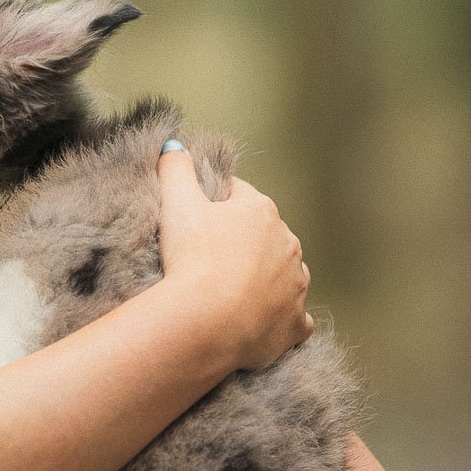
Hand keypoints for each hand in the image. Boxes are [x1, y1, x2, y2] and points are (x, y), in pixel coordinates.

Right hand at [158, 146, 312, 370]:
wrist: (205, 323)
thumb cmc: (191, 260)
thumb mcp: (176, 204)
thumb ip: (175, 169)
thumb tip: (174, 146)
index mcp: (262, 211)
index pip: (238, 197)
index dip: (214, 207)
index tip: (195, 223)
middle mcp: (288, 245)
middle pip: (264, 237)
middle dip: (242, 245)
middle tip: (207, 262)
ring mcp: (296, 287)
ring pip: (284, 276)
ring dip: (265, 281)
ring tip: (230, 293)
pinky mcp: (295, 324)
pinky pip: (294, 319)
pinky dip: (280, 319)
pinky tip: (258, 320)